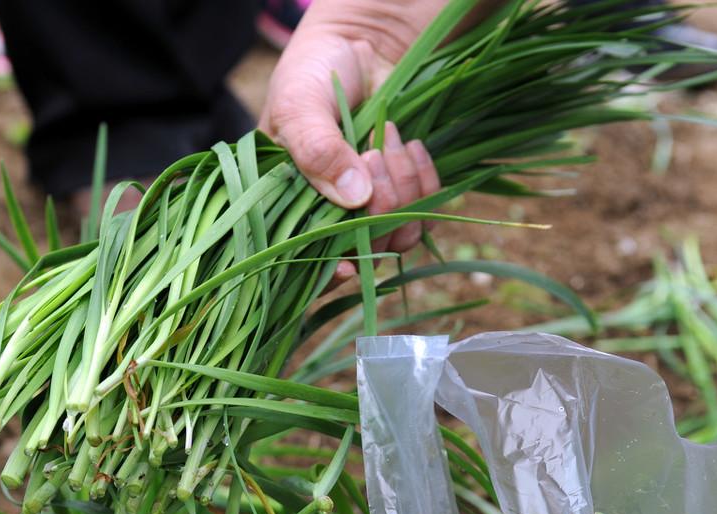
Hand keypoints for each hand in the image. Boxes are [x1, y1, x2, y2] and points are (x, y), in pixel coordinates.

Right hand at [259, 1, 443, 275]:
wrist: (362, 39)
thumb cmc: (314, 70)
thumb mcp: (300, 104)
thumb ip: (317, 149)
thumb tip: (353, 198)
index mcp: (290, 203)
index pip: (306, 258)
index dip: (328, 272)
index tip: (347, 268)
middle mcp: (330, 213)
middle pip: (361, 249)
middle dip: (376, 209)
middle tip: (373, 154)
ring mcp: (371, 204)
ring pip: (398, 235)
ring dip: (403, 192)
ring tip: (390, 142)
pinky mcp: (406, 189)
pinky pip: (427, 209)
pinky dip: (426, 182)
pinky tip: (411, 146)